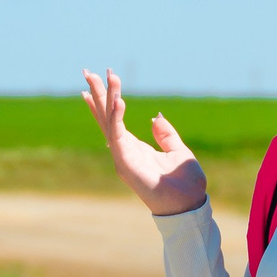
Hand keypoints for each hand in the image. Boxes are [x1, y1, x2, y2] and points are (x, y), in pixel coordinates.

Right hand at [83, 71, 208, 215]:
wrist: (188, 205)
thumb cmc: (184, 184)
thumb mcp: (178, 151)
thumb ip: (166, 134)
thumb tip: (155, 117)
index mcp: (135, 148)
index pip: (114, 120)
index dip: (107, 100)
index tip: (101, 80)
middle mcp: (124, 151)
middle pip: (105, 117)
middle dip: (97, 94)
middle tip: (87, 71)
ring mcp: (123, 157)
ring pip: (109, 122)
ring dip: (106, 98)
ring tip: (103, 75)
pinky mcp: (126, 163)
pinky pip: (118, 135)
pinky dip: (116, 117)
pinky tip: (118, 99)